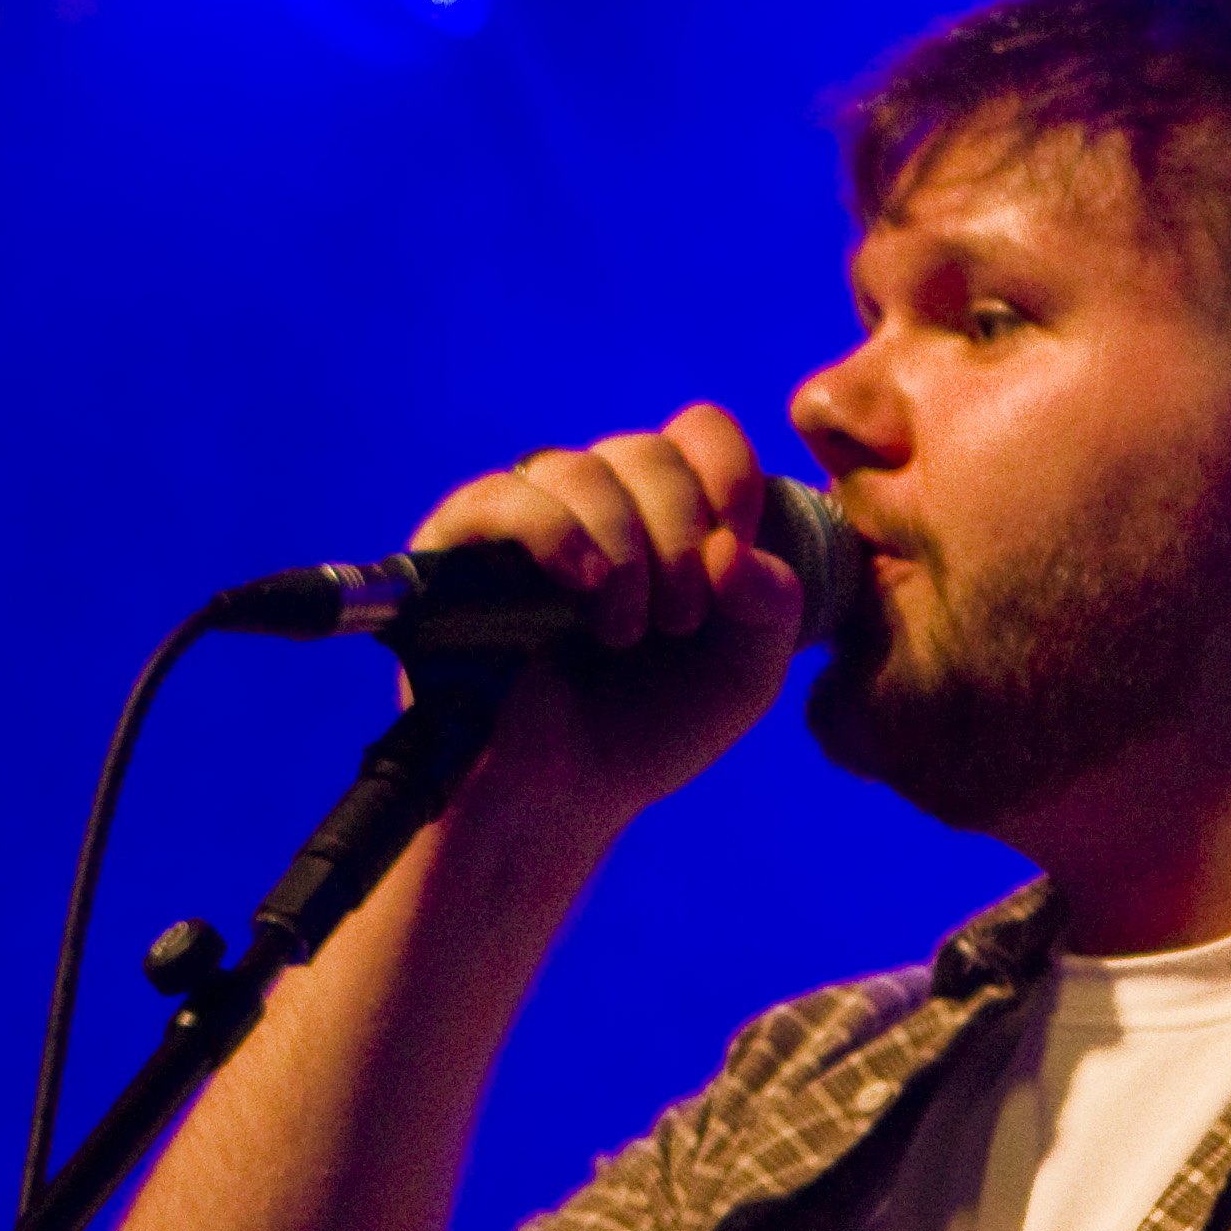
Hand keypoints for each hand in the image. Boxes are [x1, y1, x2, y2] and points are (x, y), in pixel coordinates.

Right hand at [411, 401, 814, 832]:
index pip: (699, 431)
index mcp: (664, 513)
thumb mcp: (744, 674)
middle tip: (680, 621)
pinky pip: (506, 497)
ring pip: (581, 468)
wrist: (560, 799)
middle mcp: (593, 501)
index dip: (730, 474)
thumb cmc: (647, 732)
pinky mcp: (457, 547)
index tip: (738, 546)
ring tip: (625, 633)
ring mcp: (524, 519)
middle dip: (682, 535)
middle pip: (649, 450)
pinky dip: (557, 533)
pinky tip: (584, 588)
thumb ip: (773, 607)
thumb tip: (734, 549)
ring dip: (626, 551)